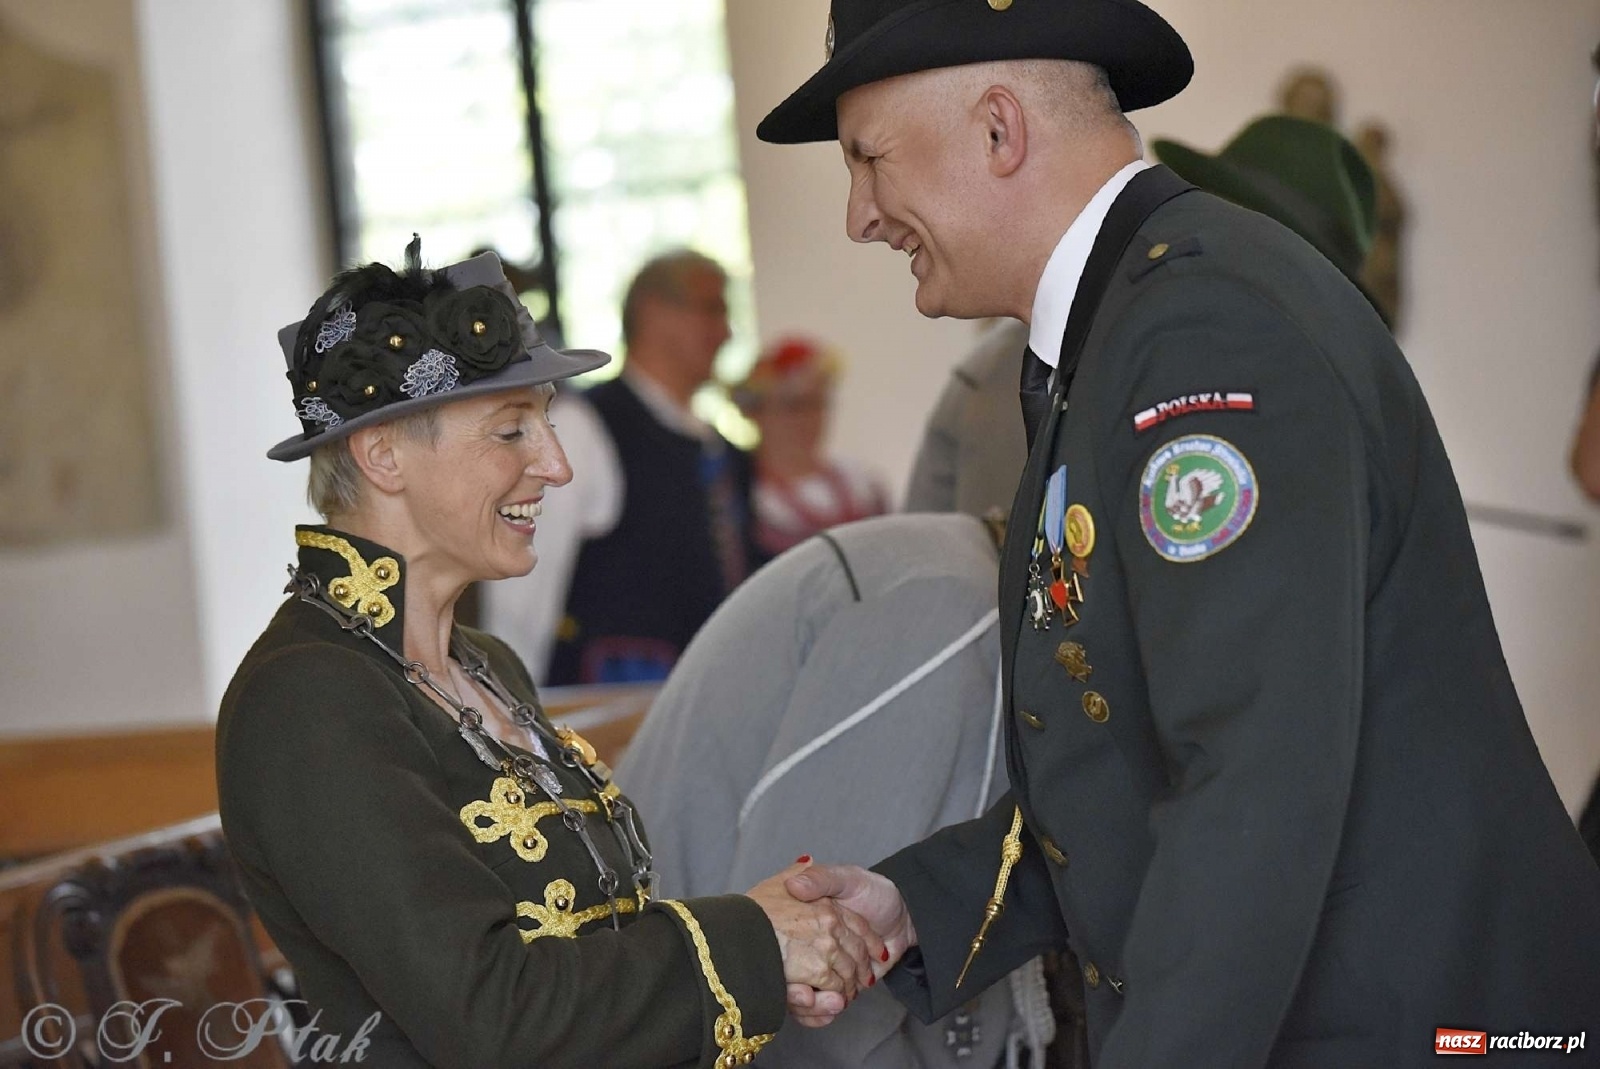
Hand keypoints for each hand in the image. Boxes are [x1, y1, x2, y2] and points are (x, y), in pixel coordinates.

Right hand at [784, 864, 915, 1027]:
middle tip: (802, 994)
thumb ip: (820, 879)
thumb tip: (793, 885)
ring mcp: (823, 967)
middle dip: (795, 992)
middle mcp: (809, 946)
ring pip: (805, 995)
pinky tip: (830, 1008)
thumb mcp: (845, 879)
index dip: (776, 959)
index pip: (779, 945)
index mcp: (803, 921)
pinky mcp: (838, 984)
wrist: (906, 916)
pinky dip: (823, 1013)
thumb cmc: (873, 892)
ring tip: (818, 1000)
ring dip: (812, 1004)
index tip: (780, 969)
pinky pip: (823, 1005)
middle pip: (791, 976)